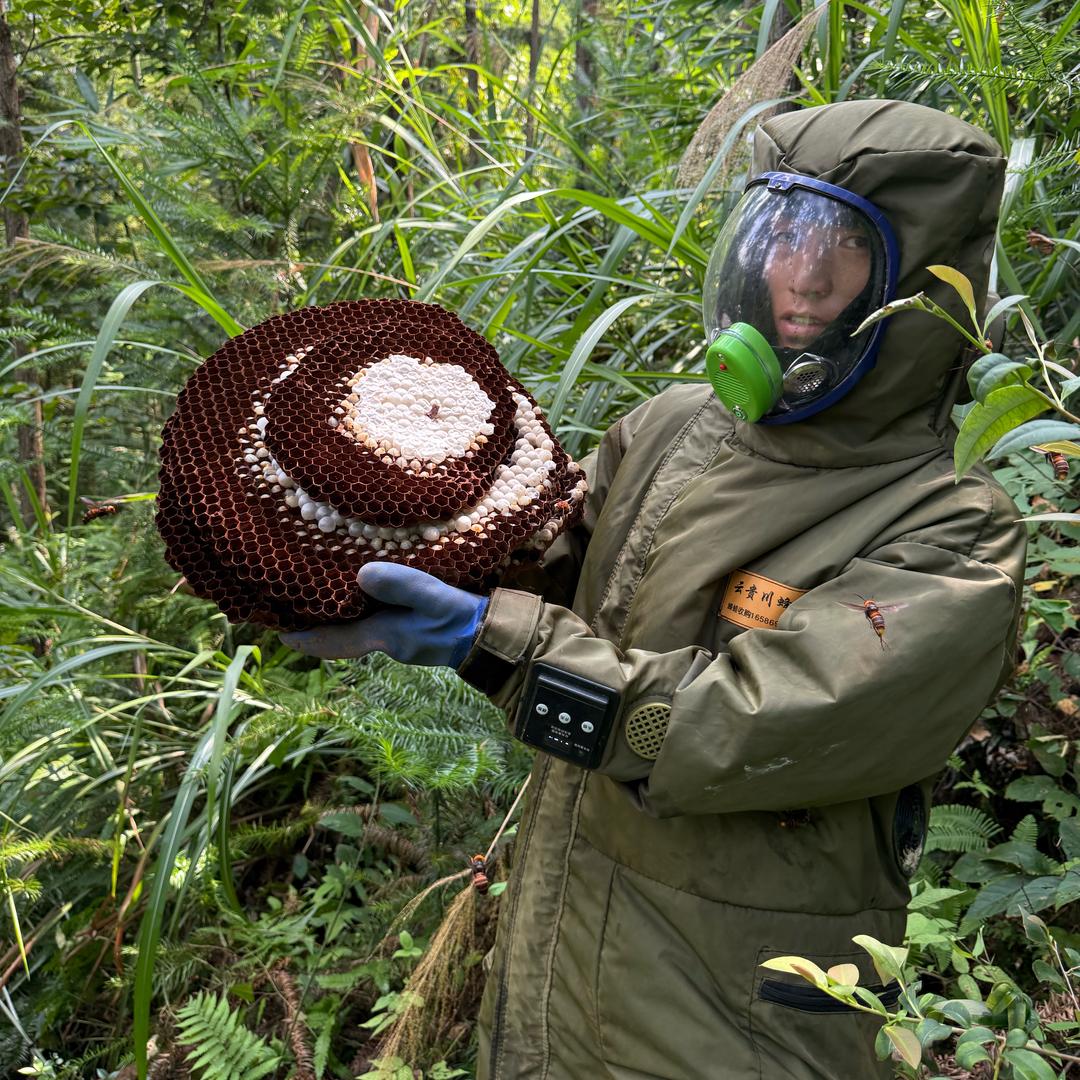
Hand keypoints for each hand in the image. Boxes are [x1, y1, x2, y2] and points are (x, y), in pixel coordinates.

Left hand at [279, 563, 487, 668]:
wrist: (496, 637)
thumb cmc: (462, 619)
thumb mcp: (431, 597)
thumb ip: (399, 585)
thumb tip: (361, 574)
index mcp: (384, 636)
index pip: (334, 641)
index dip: (305, 637)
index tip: (278, 632)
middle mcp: (388, 641)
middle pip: (345, 631)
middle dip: (322, 618)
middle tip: (298, 597)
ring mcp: (405, 636)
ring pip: (364, 623)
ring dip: (346, 610)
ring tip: (329, 585)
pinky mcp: (420, 627)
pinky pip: (384, 616)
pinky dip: (371, 605)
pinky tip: (373, 587)